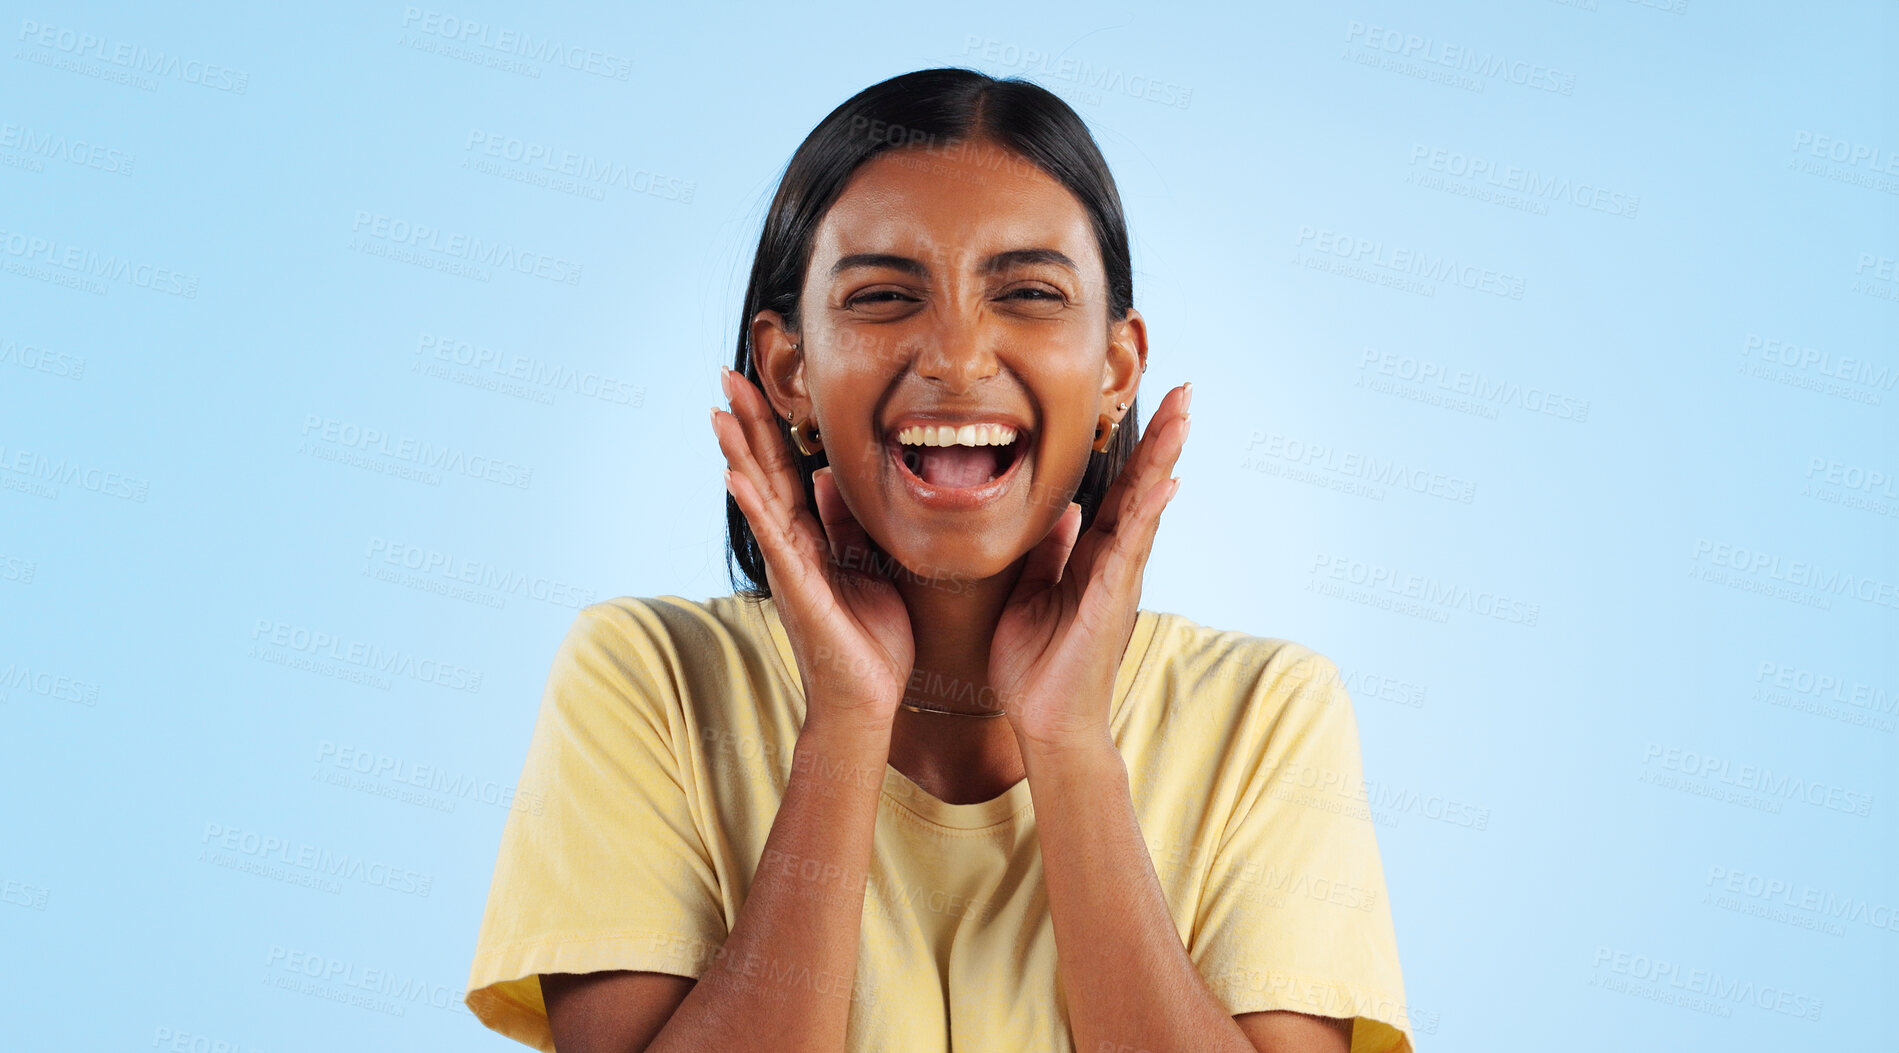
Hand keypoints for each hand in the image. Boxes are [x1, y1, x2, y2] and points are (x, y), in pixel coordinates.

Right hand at [712, 367, 912, 733]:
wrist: (868, 701)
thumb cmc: (870, 640)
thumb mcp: (868, 566)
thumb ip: (846, 524)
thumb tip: (826, 479)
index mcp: (810, 539)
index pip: (785, 470)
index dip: (769, 426)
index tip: (753, 382)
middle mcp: (791, 547)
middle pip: (764, 471)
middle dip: (745, 422)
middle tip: (725, 373)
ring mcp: (789, 568)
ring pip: (760, 499)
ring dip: (738, 453)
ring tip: (718, 411)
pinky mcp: (799, 590)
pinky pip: (776, 541)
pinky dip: (755, 507)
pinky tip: (737, 477)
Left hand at [989, 383, 1191, 750]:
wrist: (1044, 723)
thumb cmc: (1035, 667)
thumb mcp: (1028, 596)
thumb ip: (1045, 554)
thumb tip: (1060, 514)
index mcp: (1092, 558)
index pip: (1119, 492)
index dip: (1134, 450)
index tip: (1154, 407)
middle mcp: (1114, 563)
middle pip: (1142, 488)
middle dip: (1163, 438)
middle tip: (1184, 390)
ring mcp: (1118, 580)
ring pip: (1146, 507)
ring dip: (1164, 459)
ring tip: (1184, 415)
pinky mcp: (1112, 600)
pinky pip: (1131, 548)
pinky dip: (1149, 512)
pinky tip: (1165, 481)